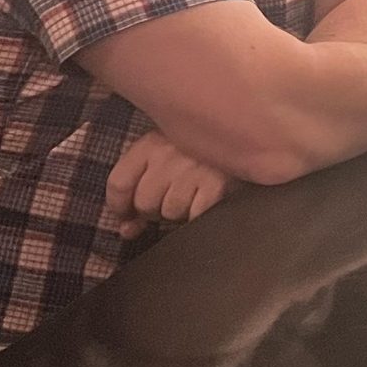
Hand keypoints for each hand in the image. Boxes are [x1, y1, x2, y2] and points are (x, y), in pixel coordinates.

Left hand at [103, 129, 232, 237]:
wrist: (248, 137)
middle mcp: (169, 155)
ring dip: (181, 212)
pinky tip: (207, 198)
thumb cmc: (200, 151)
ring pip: (170, 213)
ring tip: (194, 194)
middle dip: (156, 210)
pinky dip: (200, 214)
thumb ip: (138, 189)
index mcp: (151, 143)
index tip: (127, 215)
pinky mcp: (217, 185)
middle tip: (174, 197)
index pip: (118, 183)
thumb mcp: (164, 156)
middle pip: (144, 203)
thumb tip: (126, 229)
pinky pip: (195, 216)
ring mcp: (193, 170)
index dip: (120, 207)